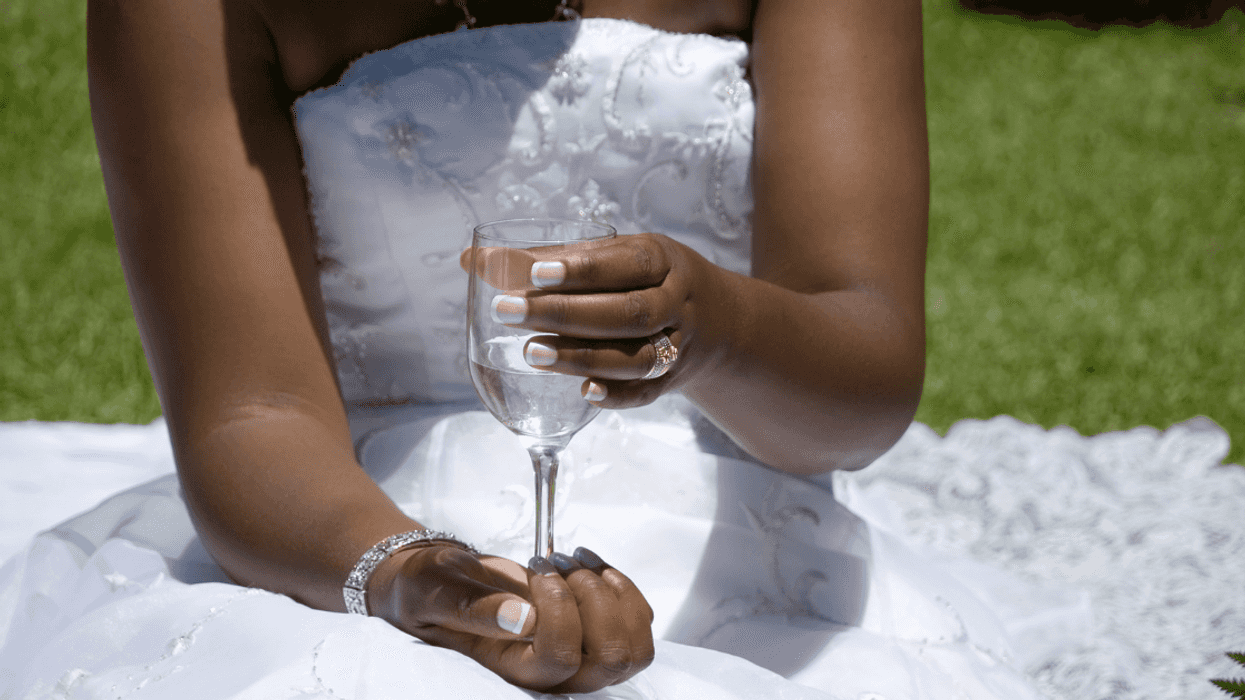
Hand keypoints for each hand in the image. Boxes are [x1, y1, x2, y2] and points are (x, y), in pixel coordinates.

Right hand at [370, 544, 653, 692]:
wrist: (444, 581)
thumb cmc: (433, 588)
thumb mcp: (438, 591)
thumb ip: (473, 607)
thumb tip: (523, 618)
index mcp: (514, 668)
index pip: (561, 658)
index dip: (561, 610)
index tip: (536, 570)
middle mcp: (554, 671)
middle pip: (612, 658)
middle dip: (596, 599)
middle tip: (560, 564)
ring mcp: (581, 654)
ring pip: (634, 646)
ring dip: (614, 593)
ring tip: (577, 562)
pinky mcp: (597, 630)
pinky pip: (638, 619)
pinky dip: (622, 585)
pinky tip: (588, 563)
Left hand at [461, 233, 736, 407]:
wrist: (716, 320)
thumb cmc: (642, 278)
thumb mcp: (613, 257)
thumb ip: (549, 260)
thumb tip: (472, 260)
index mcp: (661, 260)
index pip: (623, 264)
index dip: (581, 270)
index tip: (534, 274)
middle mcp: (675, 303)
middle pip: (627, 313)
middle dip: (564, 313)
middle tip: (507, 312)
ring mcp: (677, 344)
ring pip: (636, 357)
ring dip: (581, 357)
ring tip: (529, 353)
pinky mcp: (670, 380)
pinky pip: (646, 393)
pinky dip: (616, 395)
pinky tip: (582, 392)